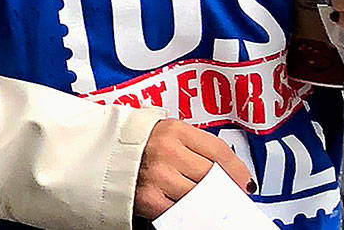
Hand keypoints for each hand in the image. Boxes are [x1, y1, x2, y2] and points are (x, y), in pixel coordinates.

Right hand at [134, 119, 253, 219]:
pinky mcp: (149, 199)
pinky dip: (190, 214)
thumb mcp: (165, 134)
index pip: (219, 151)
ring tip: (210, 203)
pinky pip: (181, 212)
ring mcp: (158, 176)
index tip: (243, 181)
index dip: (237, 169)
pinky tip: (190, 210)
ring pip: (201, 196)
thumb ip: (194, 147)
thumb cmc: (135, 144)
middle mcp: (166, 151)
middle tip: (230, 196)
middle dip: (226, 189)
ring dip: (210, 203)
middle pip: (213, 175)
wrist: (100, 155)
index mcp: (173, 130)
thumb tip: (229, 171)